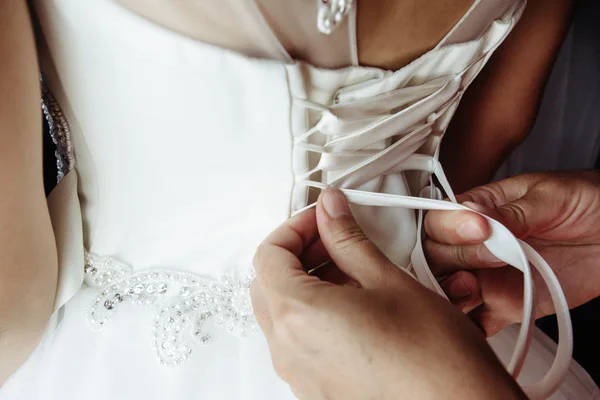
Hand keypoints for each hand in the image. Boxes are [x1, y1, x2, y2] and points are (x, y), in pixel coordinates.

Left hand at [251, 189, 525, 399]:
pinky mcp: (316, 390)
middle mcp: (289, 350)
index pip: (269, 254)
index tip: (322, 218)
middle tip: (333, 240)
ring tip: (350, 272)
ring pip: (281, 314)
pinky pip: (298, 343)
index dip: (295, 226)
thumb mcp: (388, 281)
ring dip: (305, 283)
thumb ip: (348, 239)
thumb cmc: (434, 359)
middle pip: (268, 283)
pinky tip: (354, 306)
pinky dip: (312, 315)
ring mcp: (300, 375)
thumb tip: (330, 210)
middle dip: (297, 253)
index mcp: (298, 315)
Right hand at [424, 171, 599, 335]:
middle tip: (492, 257)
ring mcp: (488, 277)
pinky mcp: (505, 306)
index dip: (451, 227)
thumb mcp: (552, 196)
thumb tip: (475, 213)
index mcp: (479, 211)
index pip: (441, 220)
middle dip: (455, 259)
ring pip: (448, 290)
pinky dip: (469, 330)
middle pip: (436, 257)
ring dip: (451, 295)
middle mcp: (476, 246)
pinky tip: (474, 328)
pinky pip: (476, 322)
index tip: (482, 229)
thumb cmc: (589, 203)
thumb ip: (513, 211)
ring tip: (474, 289)